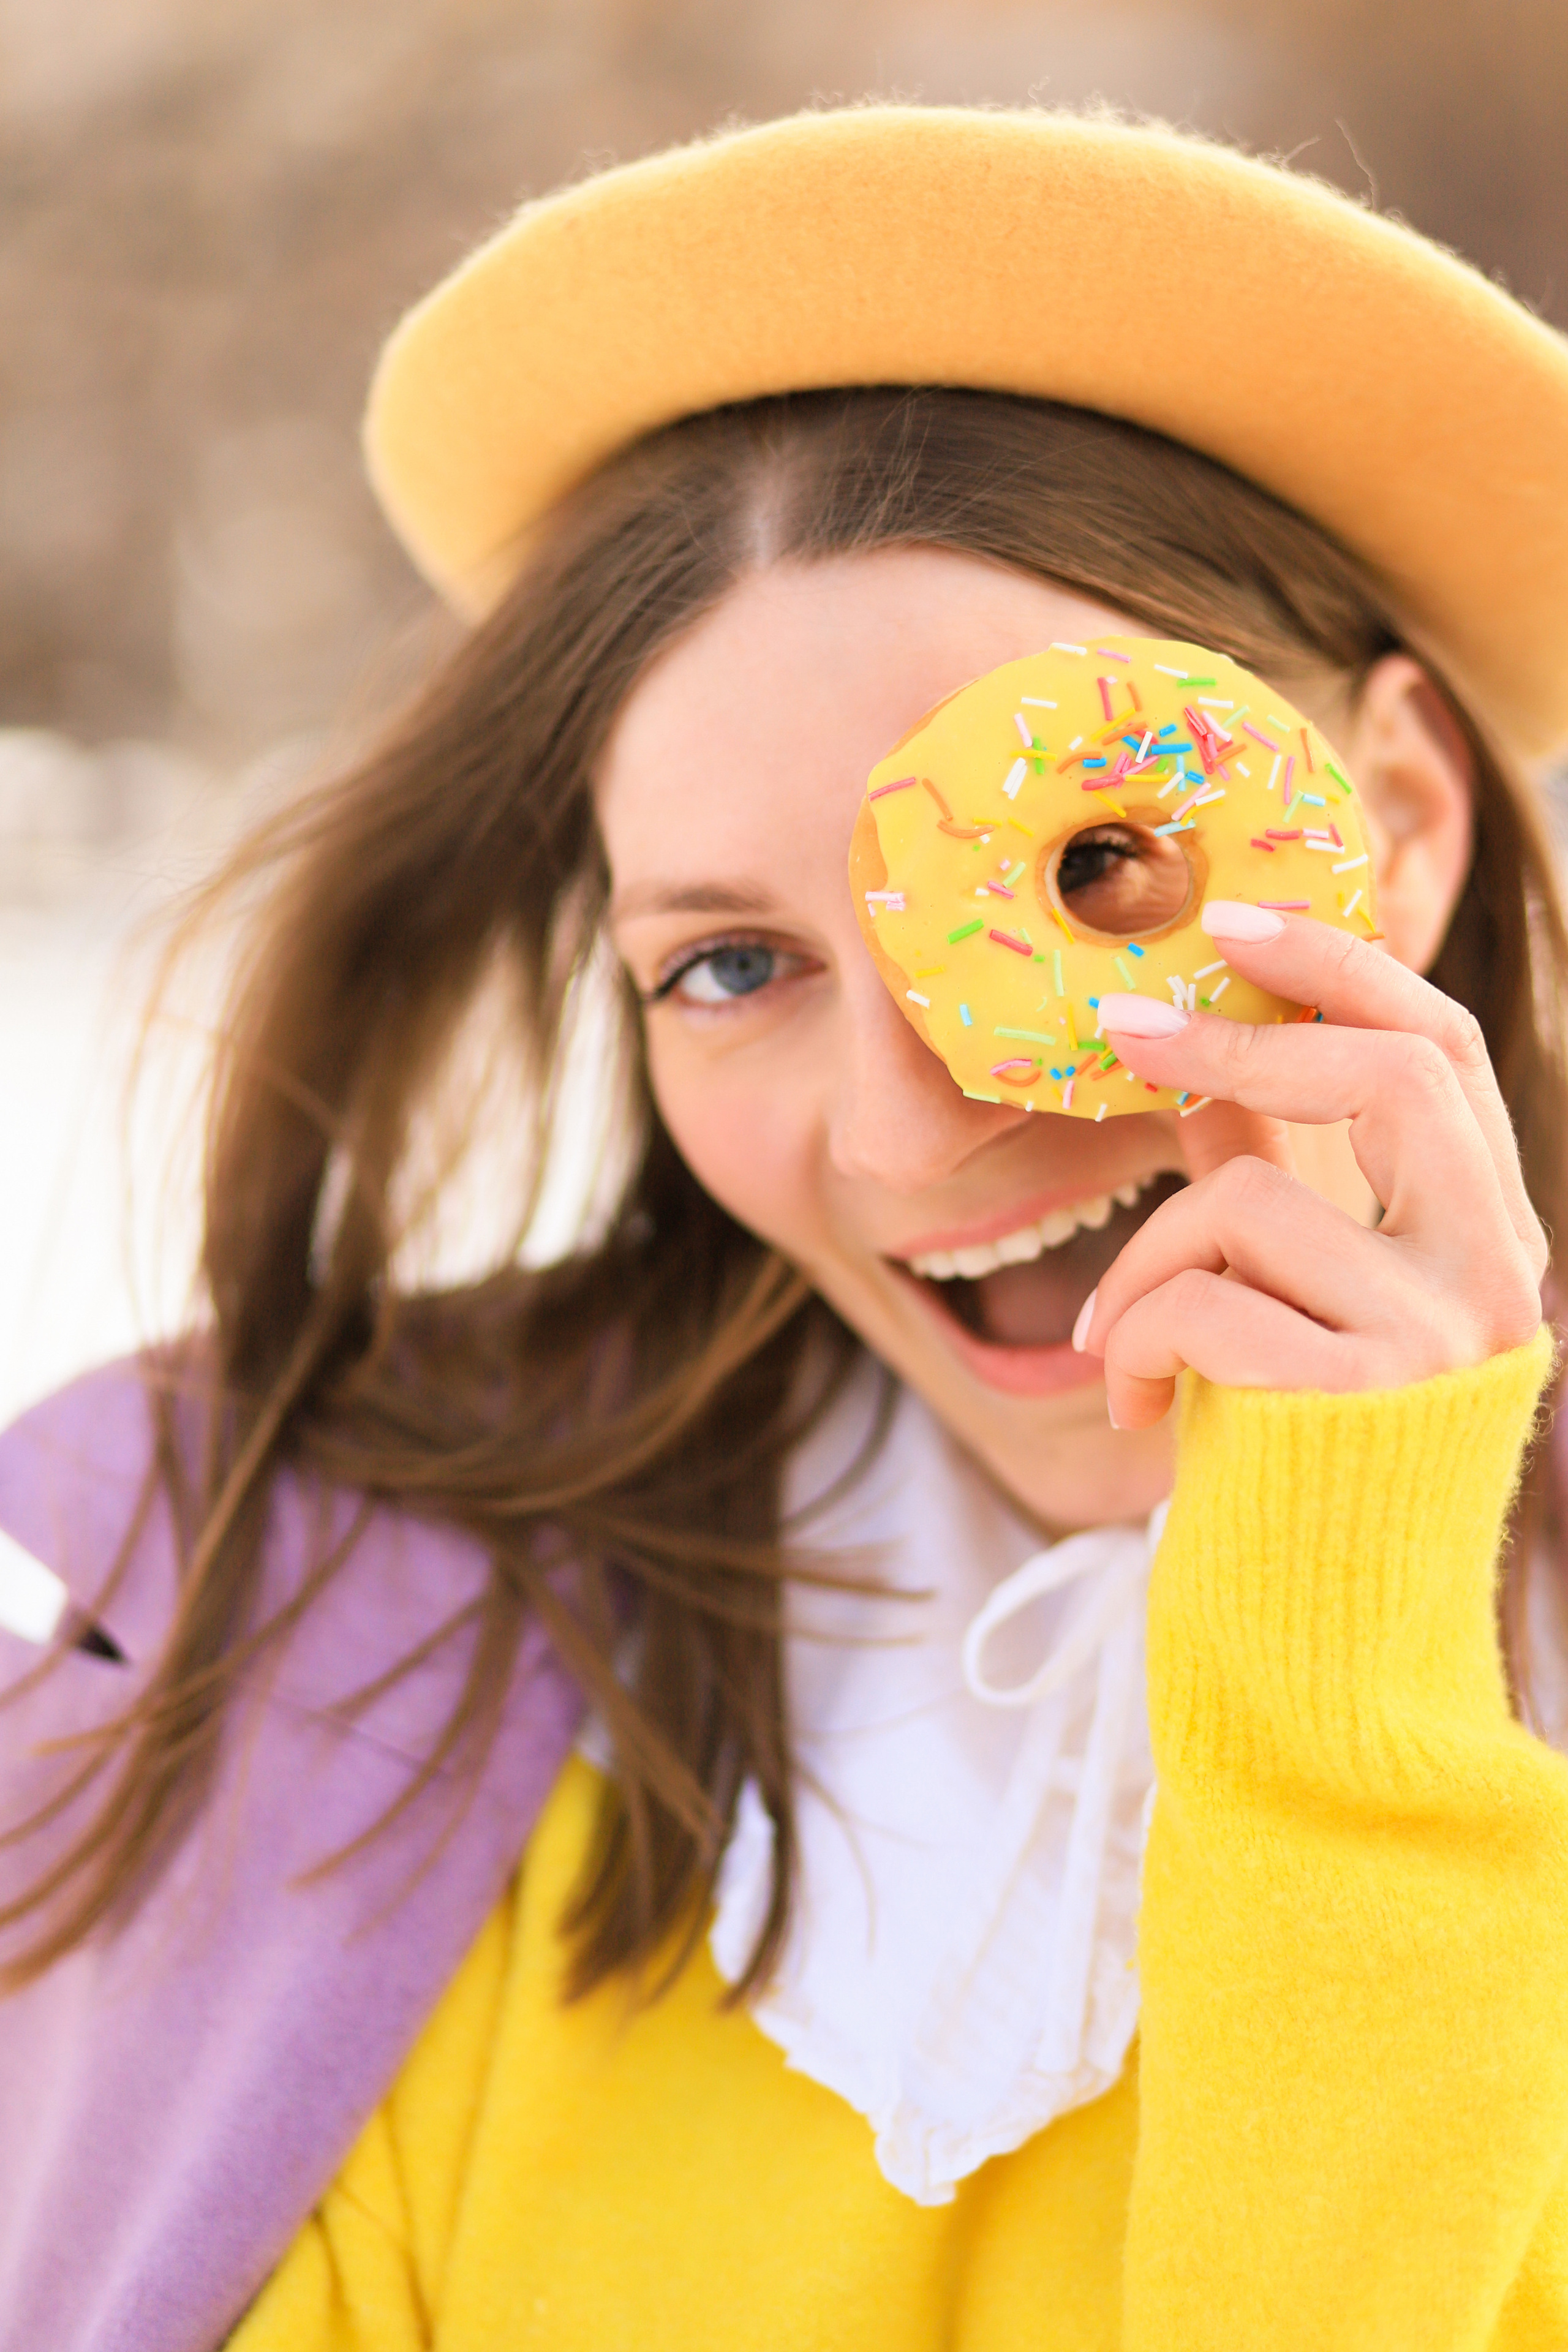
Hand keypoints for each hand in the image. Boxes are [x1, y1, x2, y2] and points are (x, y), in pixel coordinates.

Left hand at [1076, 905, 1547, 1427]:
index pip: (1437, 1048)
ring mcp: (1442, 1331)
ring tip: (1116, 1342)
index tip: (1237, 916)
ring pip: (1250, 1197)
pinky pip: (1203, 1301)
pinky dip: (1133, 1338)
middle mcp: (1493, 1268)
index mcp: (1483, 1229)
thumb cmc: (1292, 1457)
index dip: (1343, 964)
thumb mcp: (1289, 1298)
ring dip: (1142, 1261)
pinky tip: (1134, 1404)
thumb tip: (1201, 1052)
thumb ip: (1274, 1179)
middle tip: (1125, 1031)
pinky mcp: (1365, 1396)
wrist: (1320, 1639)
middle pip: (1391, 1073)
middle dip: (1237, 1035)